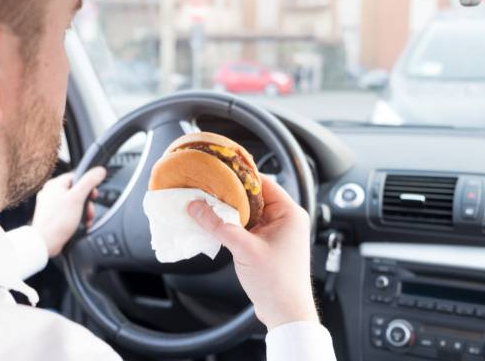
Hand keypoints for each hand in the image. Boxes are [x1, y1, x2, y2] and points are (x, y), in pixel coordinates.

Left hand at [31, 167, 106, 256]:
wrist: (45, 242)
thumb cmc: (57, 221)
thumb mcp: (77, 198)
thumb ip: (89, 182)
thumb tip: (99, 171)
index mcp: (55, 184)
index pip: (77, 177)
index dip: (88, 185)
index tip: (93, 194)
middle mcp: (51, 193)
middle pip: (77, 191)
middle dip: (87, 203)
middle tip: (89, 211)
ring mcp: (51, 205)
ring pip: (74, 203)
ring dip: (83, 212)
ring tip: (85, 220)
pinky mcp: (53, 216)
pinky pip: (69, 213)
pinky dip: (76, 218)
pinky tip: (80, 225)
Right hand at [187, 175, 317, 329]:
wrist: (285, 313)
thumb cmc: (276, 282)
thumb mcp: (244, 248)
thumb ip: (218, 225)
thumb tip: (195, 206)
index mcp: (289, 213)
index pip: (263, 182)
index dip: (240, 175)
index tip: (218, 170)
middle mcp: (285, 219)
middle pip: (253, 197)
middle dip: (229, 194)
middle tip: (207, 188)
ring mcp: (276, 233)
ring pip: (248, 213)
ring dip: (229, 211)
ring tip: (207, 204)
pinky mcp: (267, 245)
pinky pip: (247, 227)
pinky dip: (232, 225)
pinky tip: (215, 225)